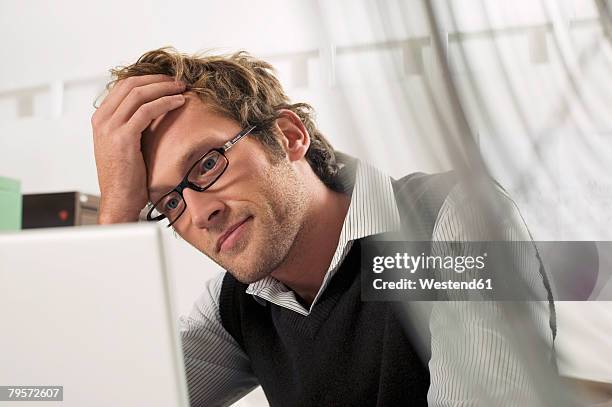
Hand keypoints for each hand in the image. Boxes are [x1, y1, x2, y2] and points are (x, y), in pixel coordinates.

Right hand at [91, 75, 185, 223]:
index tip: (167, 80)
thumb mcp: (124, 145)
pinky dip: (165, 102)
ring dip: (164, 88)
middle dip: (158, 79)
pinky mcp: (123, 137)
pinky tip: (178, 102)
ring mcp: (110, 127)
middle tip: (178, 81)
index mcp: (100, 119)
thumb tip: (152, 111)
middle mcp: (102, 120)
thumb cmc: (126, 177)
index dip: (148, 79)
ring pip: (140, 94)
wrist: (118, 200)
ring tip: (182, 89)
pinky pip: (147, 110)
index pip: (123, 86)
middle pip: (131, 84)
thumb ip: (131, 126)